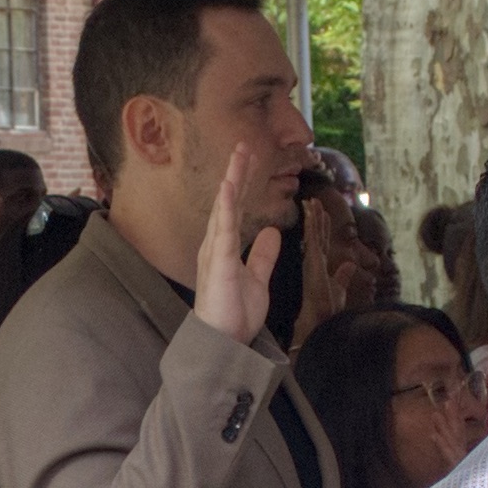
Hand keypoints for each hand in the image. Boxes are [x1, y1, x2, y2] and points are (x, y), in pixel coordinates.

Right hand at [187, 146, 281, 347]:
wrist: (224, 342)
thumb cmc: (234, 314)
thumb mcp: (257, 279)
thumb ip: (263, 255)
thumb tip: (272, 232)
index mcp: (225, 248)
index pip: (234, 209)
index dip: (243, 184)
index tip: (250, 160)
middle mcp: (216, 245)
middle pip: (227, 202)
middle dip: (236, 173)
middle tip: (245, 146)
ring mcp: (215, 252)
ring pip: (224, 208)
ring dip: (232, 181)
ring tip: (239, 156)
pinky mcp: (219, 262)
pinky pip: (223, 229)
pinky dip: (226, 206)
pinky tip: (229, 186)